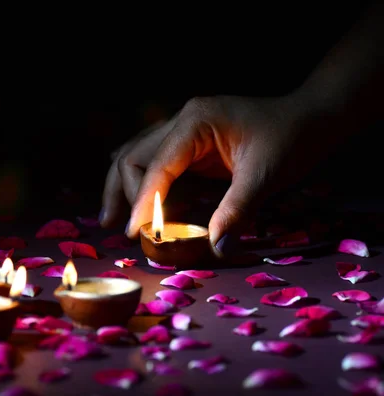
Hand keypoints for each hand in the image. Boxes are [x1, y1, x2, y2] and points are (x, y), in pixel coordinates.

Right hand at [101, 92, 337, 257]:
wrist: (311, 117)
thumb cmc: (291, 139)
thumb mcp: (266, 176)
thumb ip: (236, 212)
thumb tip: (214, 250)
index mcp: (195, 121)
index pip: (156, 166)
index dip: (143, 202)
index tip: (135, 234)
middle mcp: (181, 120)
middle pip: (133, 156)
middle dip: (123, 194)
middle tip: (123, 230)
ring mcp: (183, 128)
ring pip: (137, 156)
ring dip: (122, 187)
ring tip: (111, 218)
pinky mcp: (189, 142)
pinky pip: (155, 161)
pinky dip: (142, 182)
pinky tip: (132, 199)